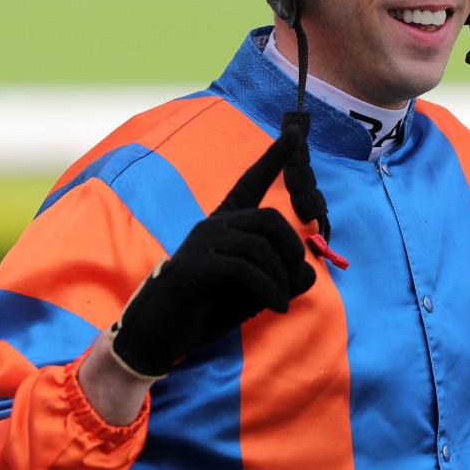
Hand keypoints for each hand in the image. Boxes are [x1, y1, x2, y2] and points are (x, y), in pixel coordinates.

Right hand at [110, 128, 317, 378]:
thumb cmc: (207, 309)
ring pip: (260, 246)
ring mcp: (201, 242)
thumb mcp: (255, 294)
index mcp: (225, 224)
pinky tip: (277, 307)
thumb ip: (282, 280)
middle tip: (297, 279)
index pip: (250, 182)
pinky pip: (246, 269)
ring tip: (282, 300)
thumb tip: (310, 275)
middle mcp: (212, 225)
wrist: (159, 337)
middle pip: (270, 220)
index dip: (274, 158)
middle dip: (292, 250)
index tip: (295, 132)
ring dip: (281, 276)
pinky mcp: (194, 265)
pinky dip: (269, 289)